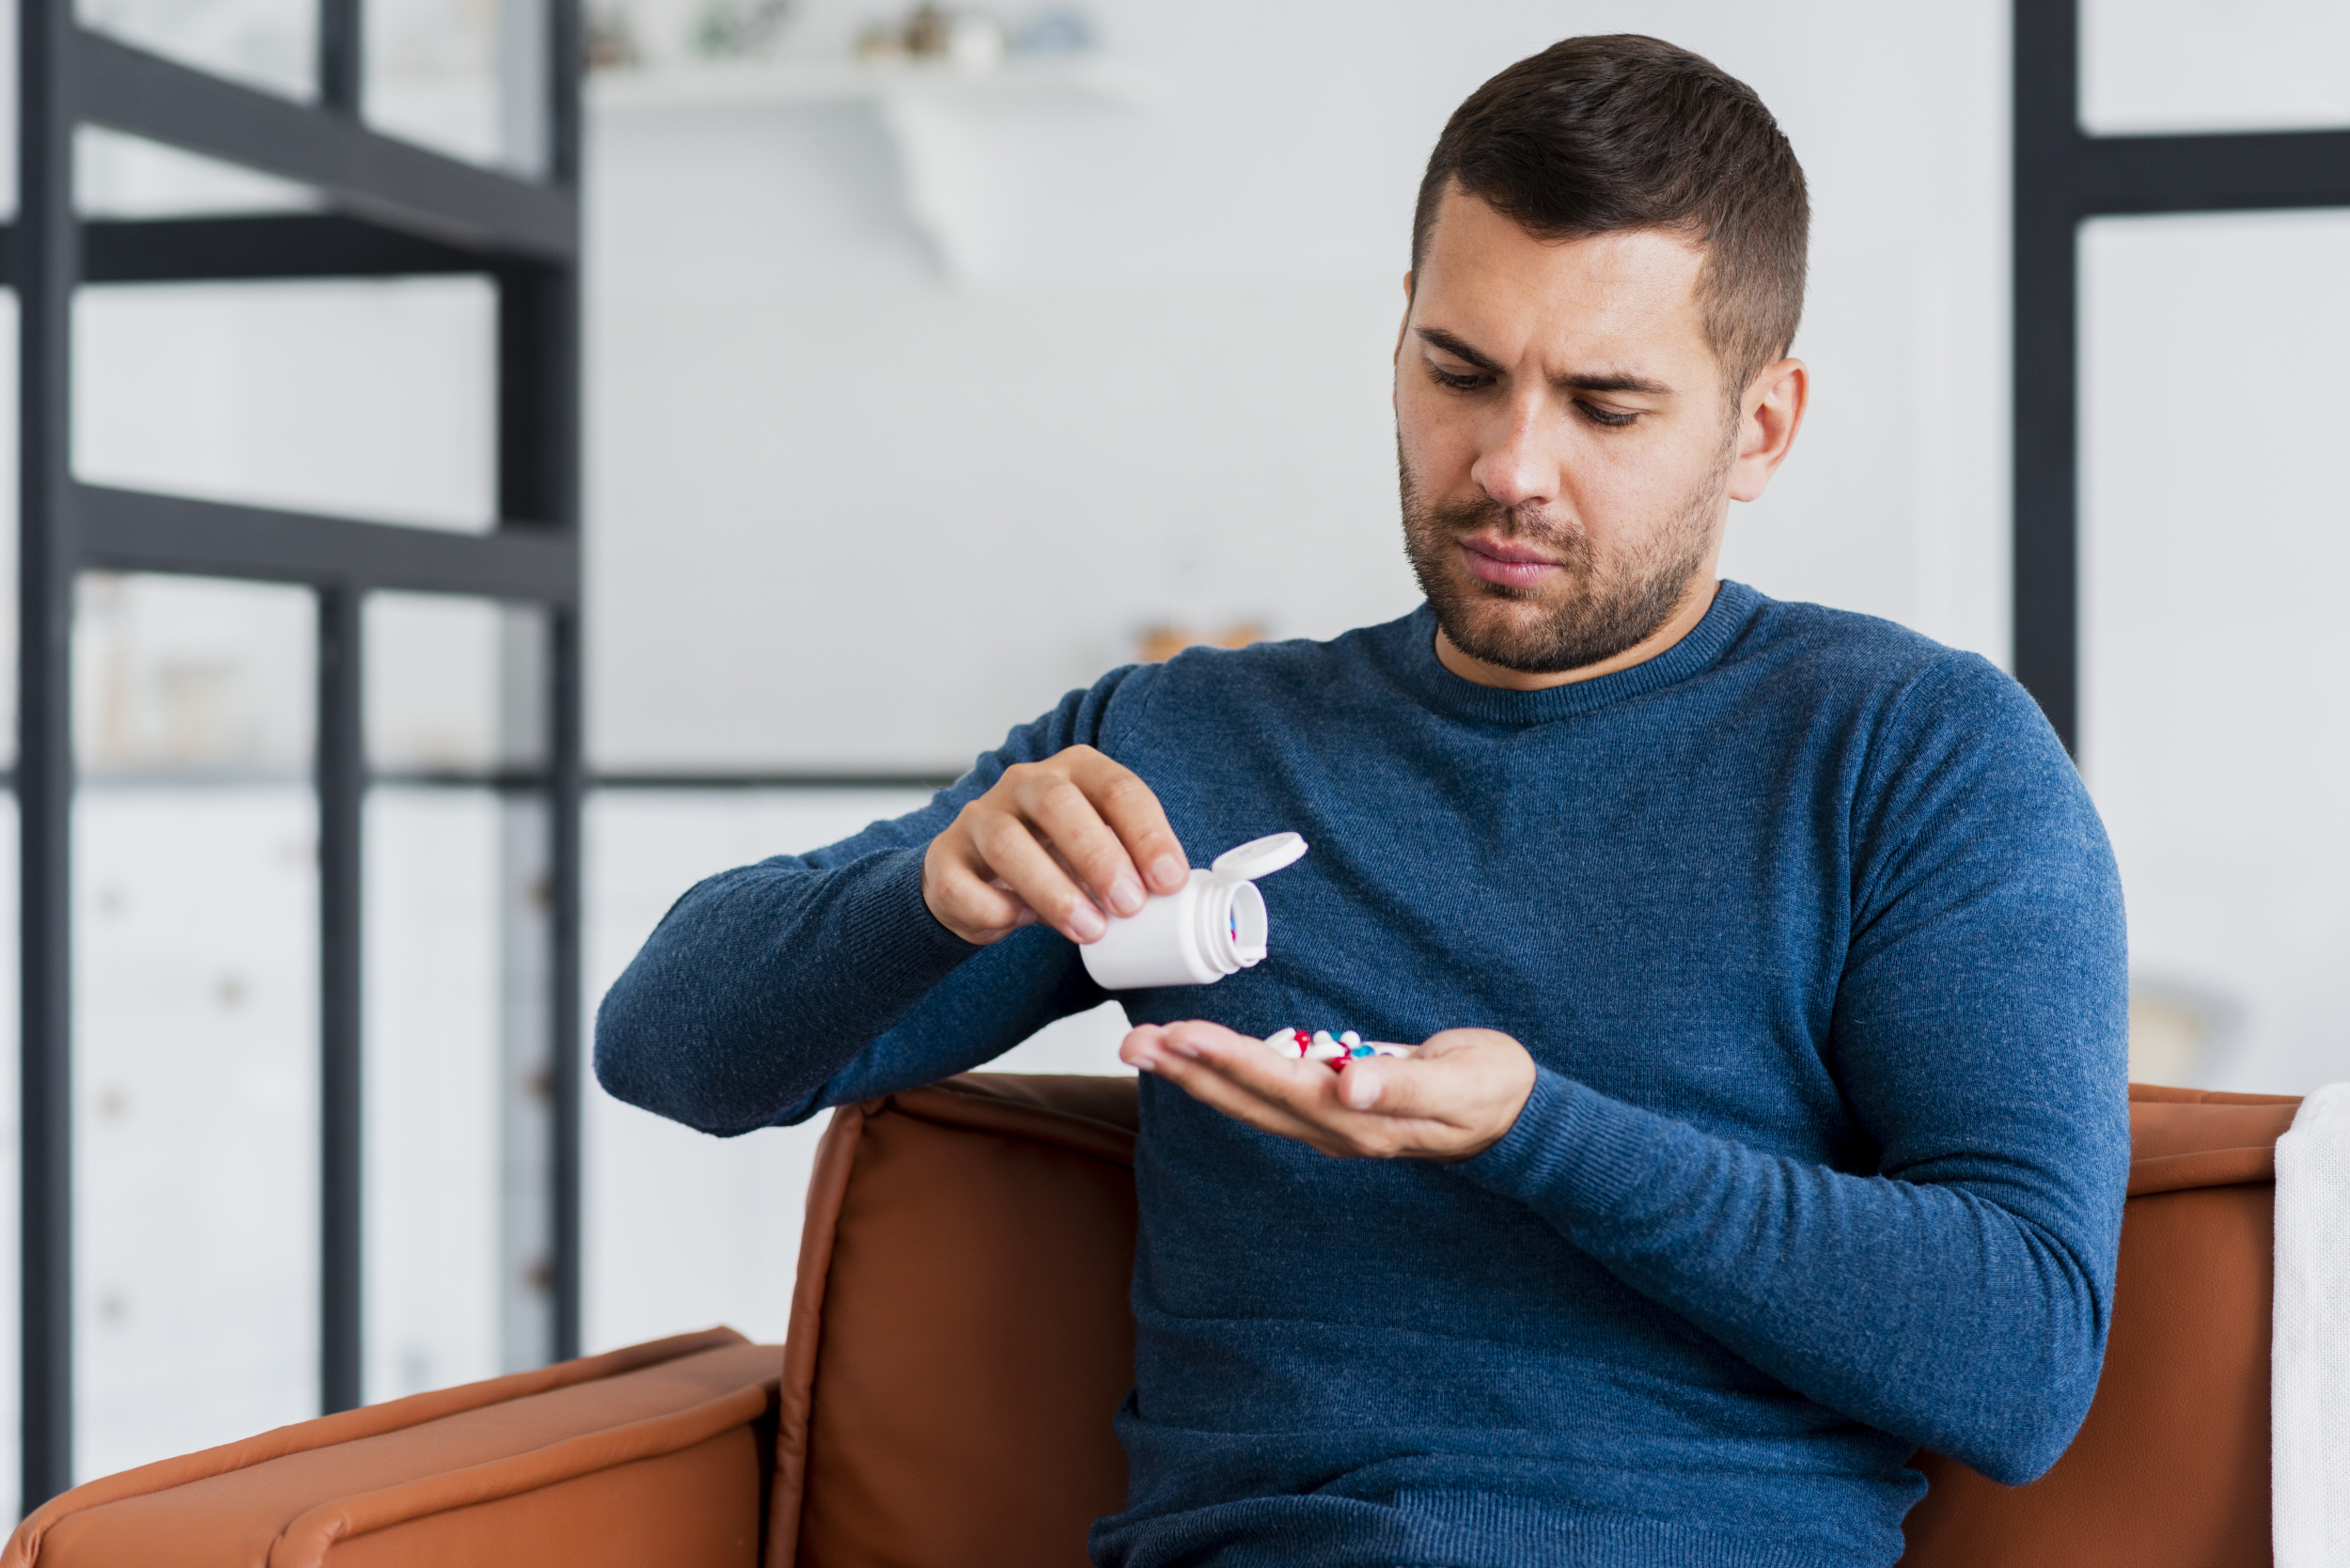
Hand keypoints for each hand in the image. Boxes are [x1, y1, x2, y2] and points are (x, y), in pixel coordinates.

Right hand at [923, 745, 1190, 944]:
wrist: (976, 877)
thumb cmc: (1054, 859)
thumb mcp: (1098, 849)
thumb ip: (1132, 863)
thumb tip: (1178, 898)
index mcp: (1075, 771)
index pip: (1117, 788)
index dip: (1147, 833)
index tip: (1169, 881)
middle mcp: (1024, 783)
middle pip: (1059, 804)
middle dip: (1099, 856)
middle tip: (1129, 906)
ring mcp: (979, 817)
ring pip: (1007, 842)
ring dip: (1053, 890)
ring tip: (1089, 931)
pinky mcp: (944, 858)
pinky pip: (963, 883)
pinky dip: (995, 910)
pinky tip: (1019, 924)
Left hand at [1119, 1021, 1536, 1160]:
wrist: (1515, 1118)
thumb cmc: (1490, 1091)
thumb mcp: (1459, 1085)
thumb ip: (1402, 1086)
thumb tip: (1349, 1084)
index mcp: (1359, 1119)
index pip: (1280, 1085)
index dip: (1228, 1060)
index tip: (1182, 1036)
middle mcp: (1333, 1127)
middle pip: (1246, 1099)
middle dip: (1188, 1070)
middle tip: (1134, 1043)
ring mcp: (1329, 1123)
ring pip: (1248, 1100)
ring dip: (1196, 1074)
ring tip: (1150, 1047)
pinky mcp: (1332, 1109)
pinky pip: (1266, 1094)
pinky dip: (1227, 1075)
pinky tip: (1199, 1060)